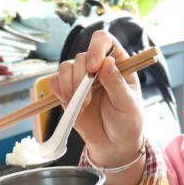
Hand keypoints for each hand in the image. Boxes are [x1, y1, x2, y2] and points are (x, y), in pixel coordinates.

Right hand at [53, 30, 144, 167]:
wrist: (114, 144)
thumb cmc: (127, 121)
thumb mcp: (128, 104)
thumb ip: (116, 84)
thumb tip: (107, 63)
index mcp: (117, 62)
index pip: (104, 41)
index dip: (96, 48)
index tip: (93, 67)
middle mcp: (97, 66)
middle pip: (81, 56)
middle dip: (80, 77)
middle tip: (88, 100)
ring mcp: (80, 78)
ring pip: (65, 67)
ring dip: (69, 86)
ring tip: (81, 106)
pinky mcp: (68, 91)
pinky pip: (55, 82)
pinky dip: (60, 92)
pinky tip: (72, 106)